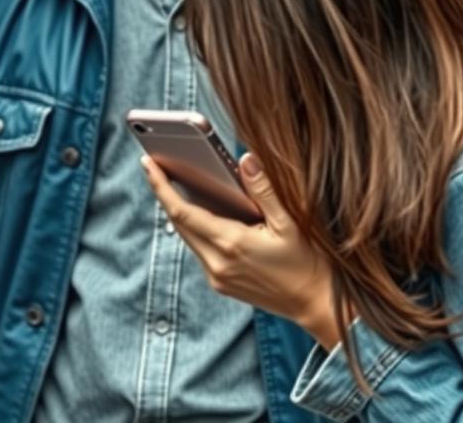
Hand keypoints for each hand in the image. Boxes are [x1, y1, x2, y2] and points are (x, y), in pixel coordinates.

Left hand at [142, 153, 341, 349]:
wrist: (314, 304)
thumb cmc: (306, 262)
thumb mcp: (289, 221)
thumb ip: (264, 189)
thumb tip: (245, 159)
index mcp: (231, 244)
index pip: (182, 211)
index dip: (161, 187)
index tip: (148, 164)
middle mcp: (217, 264)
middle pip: (179, 223)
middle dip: (165, 194)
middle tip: (158, 166)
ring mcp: (217, 277)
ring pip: (188, 237)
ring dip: (181, 211)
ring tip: (177, 184)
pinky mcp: (221, 284)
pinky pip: (200, 249)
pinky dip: (197, 227)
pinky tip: (205, 212)